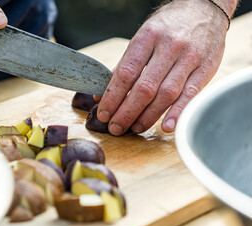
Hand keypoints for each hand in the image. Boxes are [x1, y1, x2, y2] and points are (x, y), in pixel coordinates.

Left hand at [96, 0, 232, 134]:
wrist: (204, 8)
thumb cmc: (167, 26)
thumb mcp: (143, 37)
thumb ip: (125, 65)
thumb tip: (103, 95)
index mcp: (147, 37)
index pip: (126, 73)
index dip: (113, 97)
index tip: (104, 113)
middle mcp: (169, 46)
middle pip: (144, 87)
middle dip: (127, 112)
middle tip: (116, 128)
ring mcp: (189, 57)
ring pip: (166, 94)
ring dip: (148, 116)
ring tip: (134, 129)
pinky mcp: (206, 68)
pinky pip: (190, 94)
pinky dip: (177, 112)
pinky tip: (166, 126)